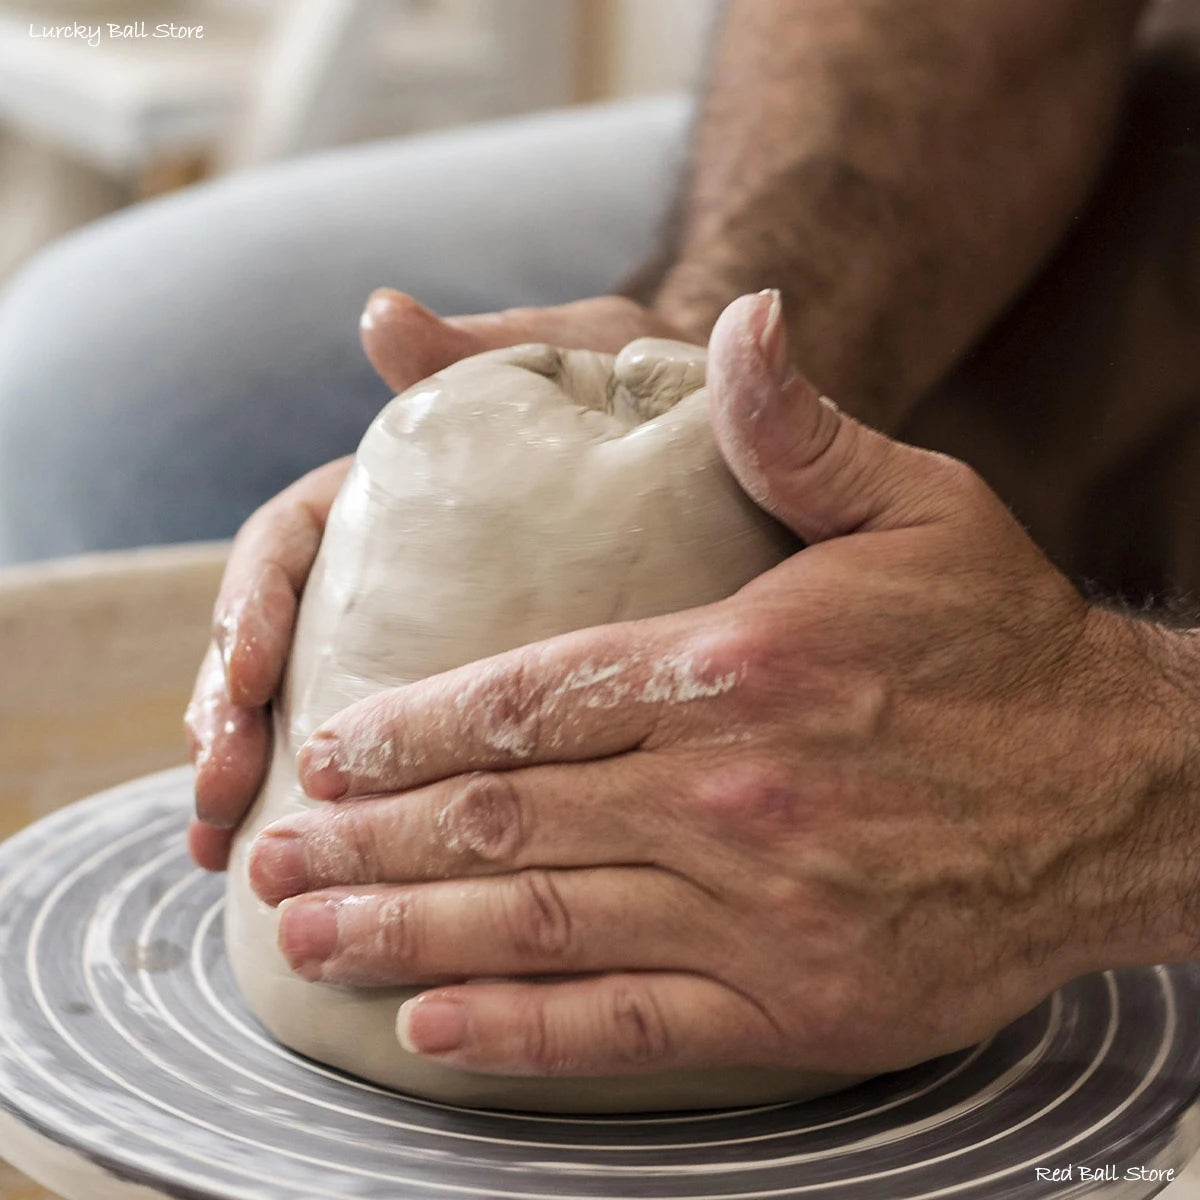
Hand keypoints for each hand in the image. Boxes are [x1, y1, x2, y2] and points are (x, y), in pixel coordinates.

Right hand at [186, 290, 686, 869]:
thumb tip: (378, 315)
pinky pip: (420, 759)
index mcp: (410, 492)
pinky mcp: (502, 696)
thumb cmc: (657, 399)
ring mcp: (445, 628)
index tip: (246, 677)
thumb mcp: (584, 358)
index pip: (300, 542)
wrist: (742, 458)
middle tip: (218, 801)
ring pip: (332, 709)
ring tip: (233, 850)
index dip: (254, 606)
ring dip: (272, 782)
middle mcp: (412, 563)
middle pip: (292, 641)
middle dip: (239, 722)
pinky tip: (354, 882)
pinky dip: (378, 815)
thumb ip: (494, 346)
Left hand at [246, 290, 1192, 1079]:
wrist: (1123, 791)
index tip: (327, 744)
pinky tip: (428, 1025)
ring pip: (540, 921)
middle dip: (368, 835)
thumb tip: (746, 314)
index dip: (408, 725)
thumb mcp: (917, 508)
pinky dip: (519, 1030)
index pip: (526, 696)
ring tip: (304, 933)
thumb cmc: (1003, 646)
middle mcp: (729, 792)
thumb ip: (799, 429)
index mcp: (737, 666)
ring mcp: (756, 908)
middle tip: (269, 851)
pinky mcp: (794, 1004)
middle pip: (504, 814)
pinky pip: (628, 1024)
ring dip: (404, 929)